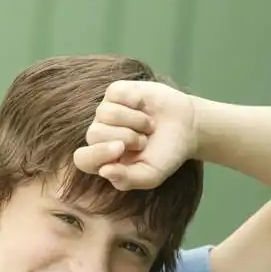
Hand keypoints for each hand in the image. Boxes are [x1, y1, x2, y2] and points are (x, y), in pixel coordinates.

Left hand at [73, 80, 197, 189]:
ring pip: (106, 113)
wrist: (187, 128)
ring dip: (135, 120)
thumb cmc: (166, 155)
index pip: (83, 159)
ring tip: (148, 126)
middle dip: (126, 137)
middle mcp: (100, 135)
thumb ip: (126, 179)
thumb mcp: (150, 175)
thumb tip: (104, 171)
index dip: (98, 153)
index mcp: (103, 160)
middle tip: (144, 141)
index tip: (120, 148)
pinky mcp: (115, 92)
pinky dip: (135, 101)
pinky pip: (116, 94)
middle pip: (94, 134)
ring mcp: (105, 112)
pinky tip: (144, 106)